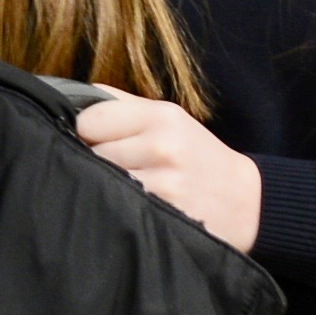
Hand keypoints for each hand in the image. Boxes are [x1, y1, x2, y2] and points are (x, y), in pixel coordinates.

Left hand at [77, 94, 263, 252]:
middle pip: (91, 153)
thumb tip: (71, 98)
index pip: (89, 119)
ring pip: (100, 182)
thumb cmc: (198, 156)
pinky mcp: (161, 216)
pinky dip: (118, 207)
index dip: (89, 131)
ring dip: (106, 187)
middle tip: (122, 167)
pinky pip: (115, 207)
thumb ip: (122, 103)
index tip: (100, 140)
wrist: (244, 201)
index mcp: (163, 116)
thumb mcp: (170, 118)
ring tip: (128, 187)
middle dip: (97, 161)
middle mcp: (163, 147)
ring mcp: (162, 184)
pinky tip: (133, 205)